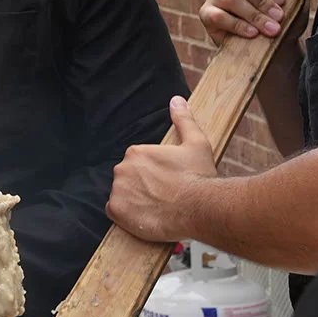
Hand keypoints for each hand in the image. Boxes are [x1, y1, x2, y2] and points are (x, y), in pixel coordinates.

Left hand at [108, 98, 217, 241]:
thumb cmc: (199, 177)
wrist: (201, 208)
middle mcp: (122, 168)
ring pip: (122, 194)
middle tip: (163, 196)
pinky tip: (145, 216)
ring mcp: (118, 190)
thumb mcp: (196, 143)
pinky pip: (116, 212)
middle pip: (128, 178)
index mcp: (136, 152)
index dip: (152, 174)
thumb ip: (183, 120)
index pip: (138, 163)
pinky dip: (127, 215)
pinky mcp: (117, 211)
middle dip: (142, 186)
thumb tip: (176, 100)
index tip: (166, 182)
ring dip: (135, 200)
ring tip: (157, 207)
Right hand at [200, 0, 300, 44]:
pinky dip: (238, 25)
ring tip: (272, 29)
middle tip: (279, 17)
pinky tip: (253, 33)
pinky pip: (218, 16)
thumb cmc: (283, 13)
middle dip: (261, 0)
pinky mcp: (206, 15)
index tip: (282, 0)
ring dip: (254, 15)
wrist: (276, 44)